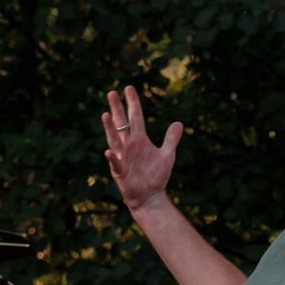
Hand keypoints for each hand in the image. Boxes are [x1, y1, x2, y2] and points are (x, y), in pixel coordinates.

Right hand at [101, 85, 183, 212]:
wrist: (150, 196)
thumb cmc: (156, 176)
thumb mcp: (167, 155)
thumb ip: (171, 139)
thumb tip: (178, 123)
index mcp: (139, 140)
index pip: (135, 117)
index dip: (132, 103)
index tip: (128, 88)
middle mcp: (128, 146)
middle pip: (121, 124)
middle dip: (117, 109)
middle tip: (111, 92)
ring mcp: (122, 157)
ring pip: (115, 140)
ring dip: (110, 128)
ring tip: (105, 114)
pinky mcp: (120, 172)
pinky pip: (115, 163)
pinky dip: (112, 158)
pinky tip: (109, 151)